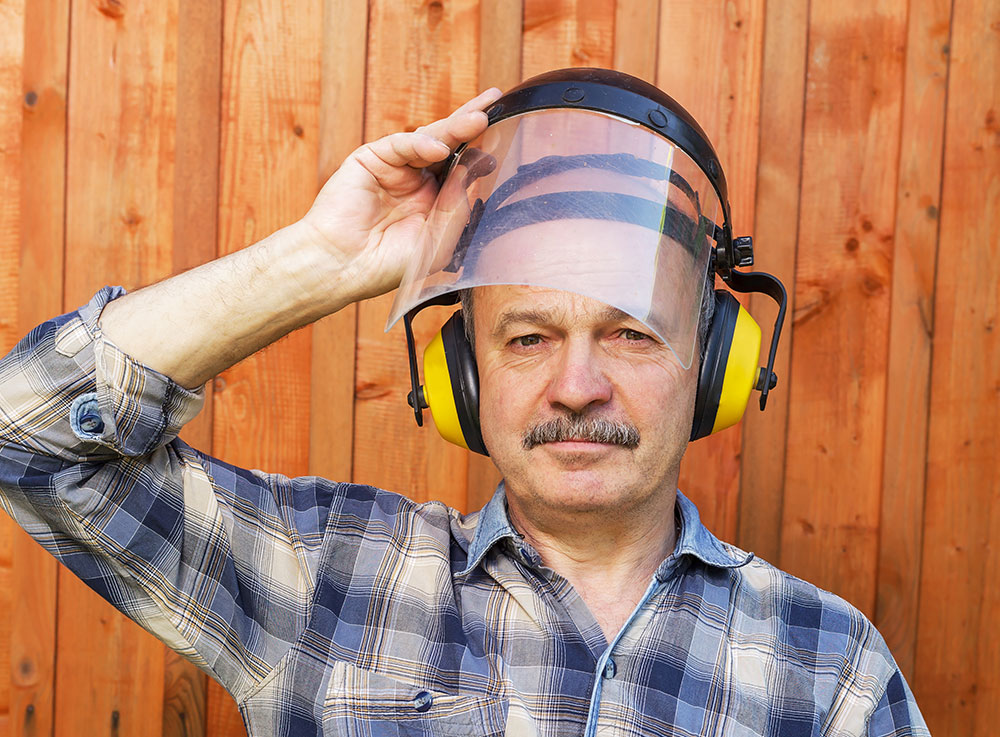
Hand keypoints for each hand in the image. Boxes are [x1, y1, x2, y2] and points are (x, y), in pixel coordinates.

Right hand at [300, 88, 502, 301]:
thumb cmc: (389, 263)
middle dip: (472, 124)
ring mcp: (394, 168)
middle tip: (494, 104)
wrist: (344, 268)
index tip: (506, 131)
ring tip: (478, 120)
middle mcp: (416, 181)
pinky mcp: (371, 159)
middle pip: (450, 145)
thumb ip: (459, 205)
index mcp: (435, 201)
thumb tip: (479, 168)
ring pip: (429, 139)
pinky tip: (438, 148)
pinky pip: (400, 145)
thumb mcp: (439, 239)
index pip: (464, 168)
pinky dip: (420, 143)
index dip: (483, 149)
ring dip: (454, 128)